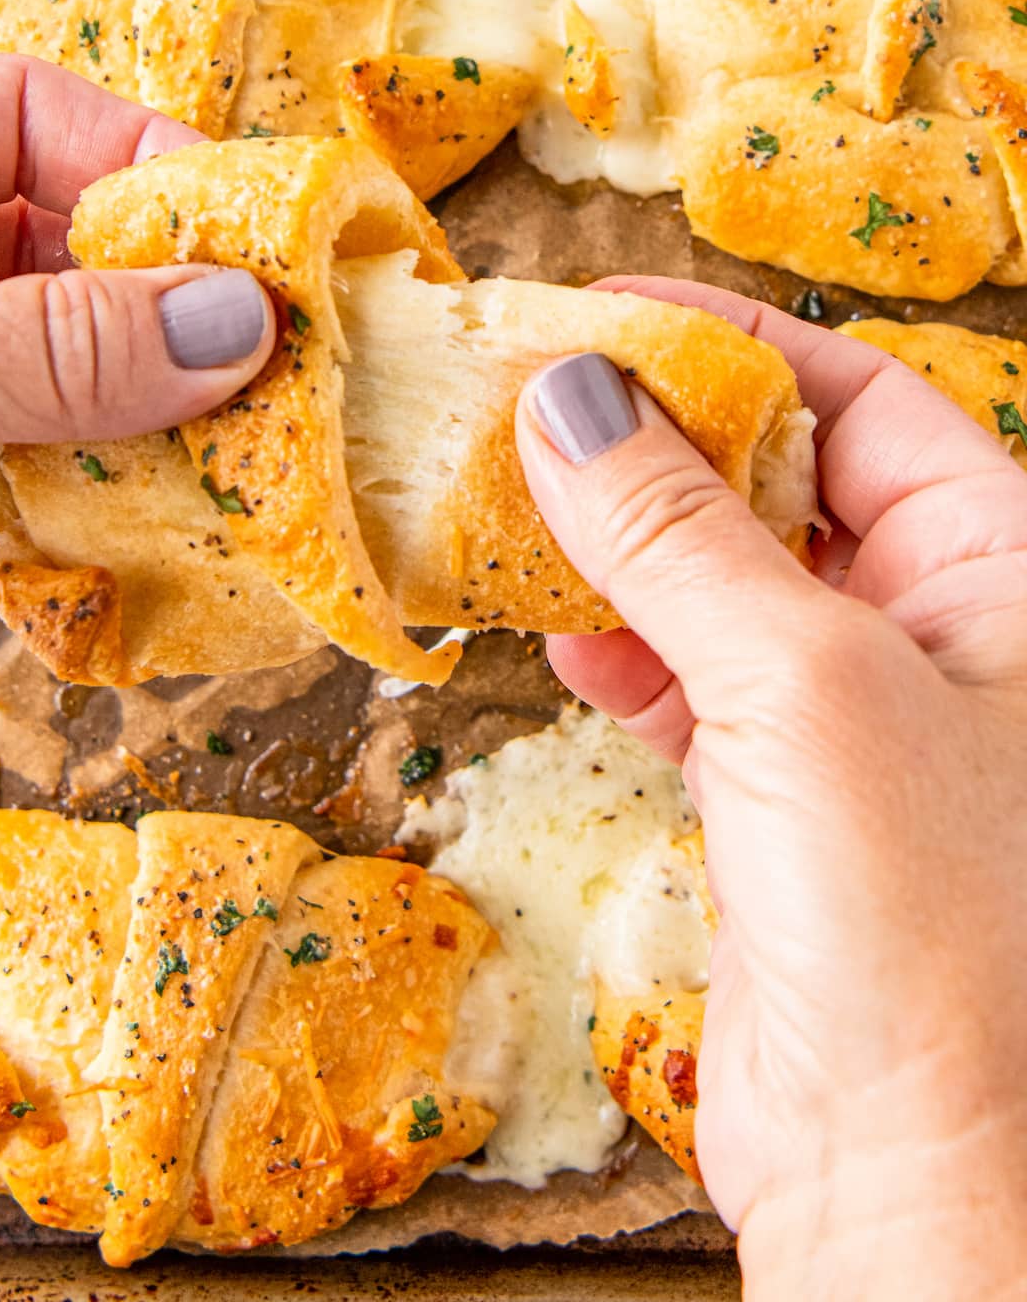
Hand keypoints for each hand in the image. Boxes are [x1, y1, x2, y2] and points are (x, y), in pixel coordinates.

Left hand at [0, 54, 275, 552]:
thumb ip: (41, 345)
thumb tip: (231, 324)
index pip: (19, 114)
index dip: (142, 163)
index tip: (254, 238)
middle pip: (40, 256)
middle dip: (151, 320)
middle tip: (264, 370)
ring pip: (22, 379)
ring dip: (114, 431)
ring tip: (221, 466)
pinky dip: (43, 510)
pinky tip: (119, 535)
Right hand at [516, 278, 1026, 1299]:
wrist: (917, 1180)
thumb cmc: (932, 925)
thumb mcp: (802, 682)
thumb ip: (678, 533)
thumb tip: (569, 396)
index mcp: (1007, 568)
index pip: (861, 397)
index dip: (730, 343)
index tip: (599, 313)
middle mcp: (944, 630)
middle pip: (780, 480)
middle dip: (658, 444)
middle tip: (528, 405)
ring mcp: (861, 718)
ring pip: (722, 582)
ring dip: (620, 548)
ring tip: (517, 512)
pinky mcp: (785, 799)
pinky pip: (690, 680)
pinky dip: (620, 652)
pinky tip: (559, 637)